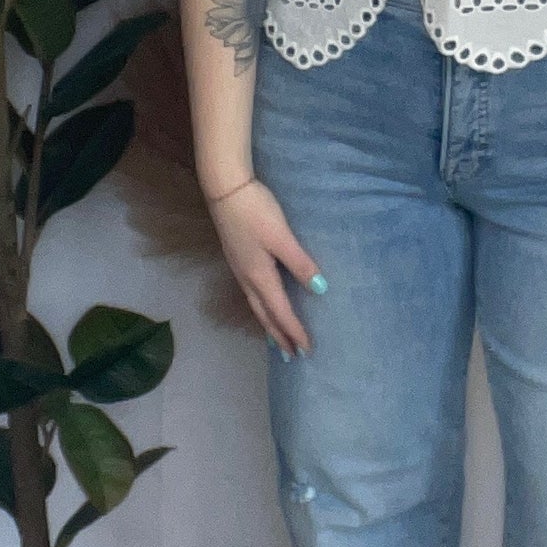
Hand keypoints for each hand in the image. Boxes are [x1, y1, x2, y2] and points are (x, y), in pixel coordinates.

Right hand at [206, 178, 323, 355]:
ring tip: (277, 340)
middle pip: (265, 315)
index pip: (281, 312)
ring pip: (257, 306)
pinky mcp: (238, 257)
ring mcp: (240, 269)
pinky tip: (264, 302)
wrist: (225, 190)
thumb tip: (320, 290)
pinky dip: (261, 308)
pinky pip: (252, 294)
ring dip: (269, 325)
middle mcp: (248, 278)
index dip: (294, 332)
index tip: (307, 350)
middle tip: (292, 356)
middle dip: (279, 336)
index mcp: (260, 277)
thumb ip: (300, 263)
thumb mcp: (282, 237)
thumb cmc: (256, 212)